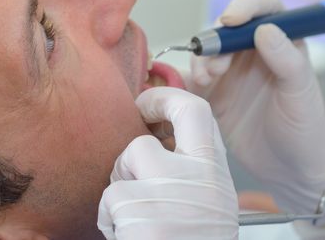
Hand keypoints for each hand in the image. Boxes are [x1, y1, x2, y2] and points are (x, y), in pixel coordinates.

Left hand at [97, 87, 237, 239]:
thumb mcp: (212, 199)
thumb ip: (194, 165)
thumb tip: (161, 133)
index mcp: (214, 170)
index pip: (194, 110)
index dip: (164, 98)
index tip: (147, 104)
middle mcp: (196, 176)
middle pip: (141, 145)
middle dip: (126, 163)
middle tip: (128, 174)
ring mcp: (167, 195)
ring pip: (120, 174)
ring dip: (120, 197)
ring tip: (140, 224)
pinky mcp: (142, 217)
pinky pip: (109, 203)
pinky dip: (112, 222)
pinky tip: (134, 239)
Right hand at [190, 0, 324, 236]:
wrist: (291, 171)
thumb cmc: (306, 129)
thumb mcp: (300, 93)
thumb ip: (286, 59)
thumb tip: (265, 29)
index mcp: (283, 41)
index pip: (264, 7)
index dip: (246, 6)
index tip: (231, 20)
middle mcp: (255, 50)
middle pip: (228, 26)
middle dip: (218, 38)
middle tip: (218, 65)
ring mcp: (232, 71)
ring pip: (208, 49)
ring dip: (203, 58)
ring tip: (208, 80)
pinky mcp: (213, 93)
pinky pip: (193, 75)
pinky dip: (187, 77)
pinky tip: (194, 88)